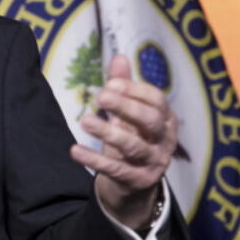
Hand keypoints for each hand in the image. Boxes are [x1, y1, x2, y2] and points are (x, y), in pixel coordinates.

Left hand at [70, 54, 175, 228]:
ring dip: (109, 133)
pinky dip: (95, 160)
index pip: (156, 100)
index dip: (134, 90)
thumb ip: (124, 86)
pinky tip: (74, 150)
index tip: (109, 82)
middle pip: (150, 120)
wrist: (134, 183)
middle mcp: (164, 139)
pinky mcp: (139, 181)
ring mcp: (154, 162)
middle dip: (126, 107)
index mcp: (164, 118)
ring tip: (84, 121)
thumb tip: (119, 56)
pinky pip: (117, 170)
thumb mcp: (128, 112)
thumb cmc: (132, 138)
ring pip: (134, 146)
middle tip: (101, 96)